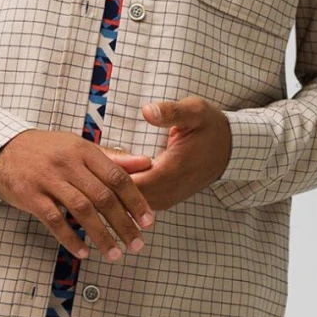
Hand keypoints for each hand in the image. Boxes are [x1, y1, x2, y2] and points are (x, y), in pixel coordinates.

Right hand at [0, 130, 157, 261]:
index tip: (148, 222)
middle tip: (136, 244)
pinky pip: (54, 220)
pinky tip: (84, 252)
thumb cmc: (47, 151)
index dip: (135, 201)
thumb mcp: (79, 148)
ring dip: (101, 235)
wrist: (3, 149)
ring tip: (114, 254)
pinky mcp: (31, 195)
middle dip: (123, 224)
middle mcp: (68, 163)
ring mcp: (48, 179)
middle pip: (103, 197)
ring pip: (82, 210)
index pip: (117, 177)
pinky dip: (71, 238)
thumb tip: (146, 163)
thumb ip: (112, 159)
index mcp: (84, 151)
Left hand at [101, 97, 232, 208]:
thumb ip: (171, 112)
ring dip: (112, 192)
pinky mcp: (164, 200)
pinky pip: (137, 202)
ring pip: (128, 204)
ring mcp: (165, 199)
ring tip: (94, 175)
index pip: (128, 183)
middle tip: (85, 169)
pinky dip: (122, 194)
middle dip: (104, 185)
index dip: (108, 173)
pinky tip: (110, 180)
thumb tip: (147, 111)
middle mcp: (166, 191)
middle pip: (123, 198)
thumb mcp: (195, 111)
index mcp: (171, 171)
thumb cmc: (211, 127)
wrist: (230, 149)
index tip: (92, 161)